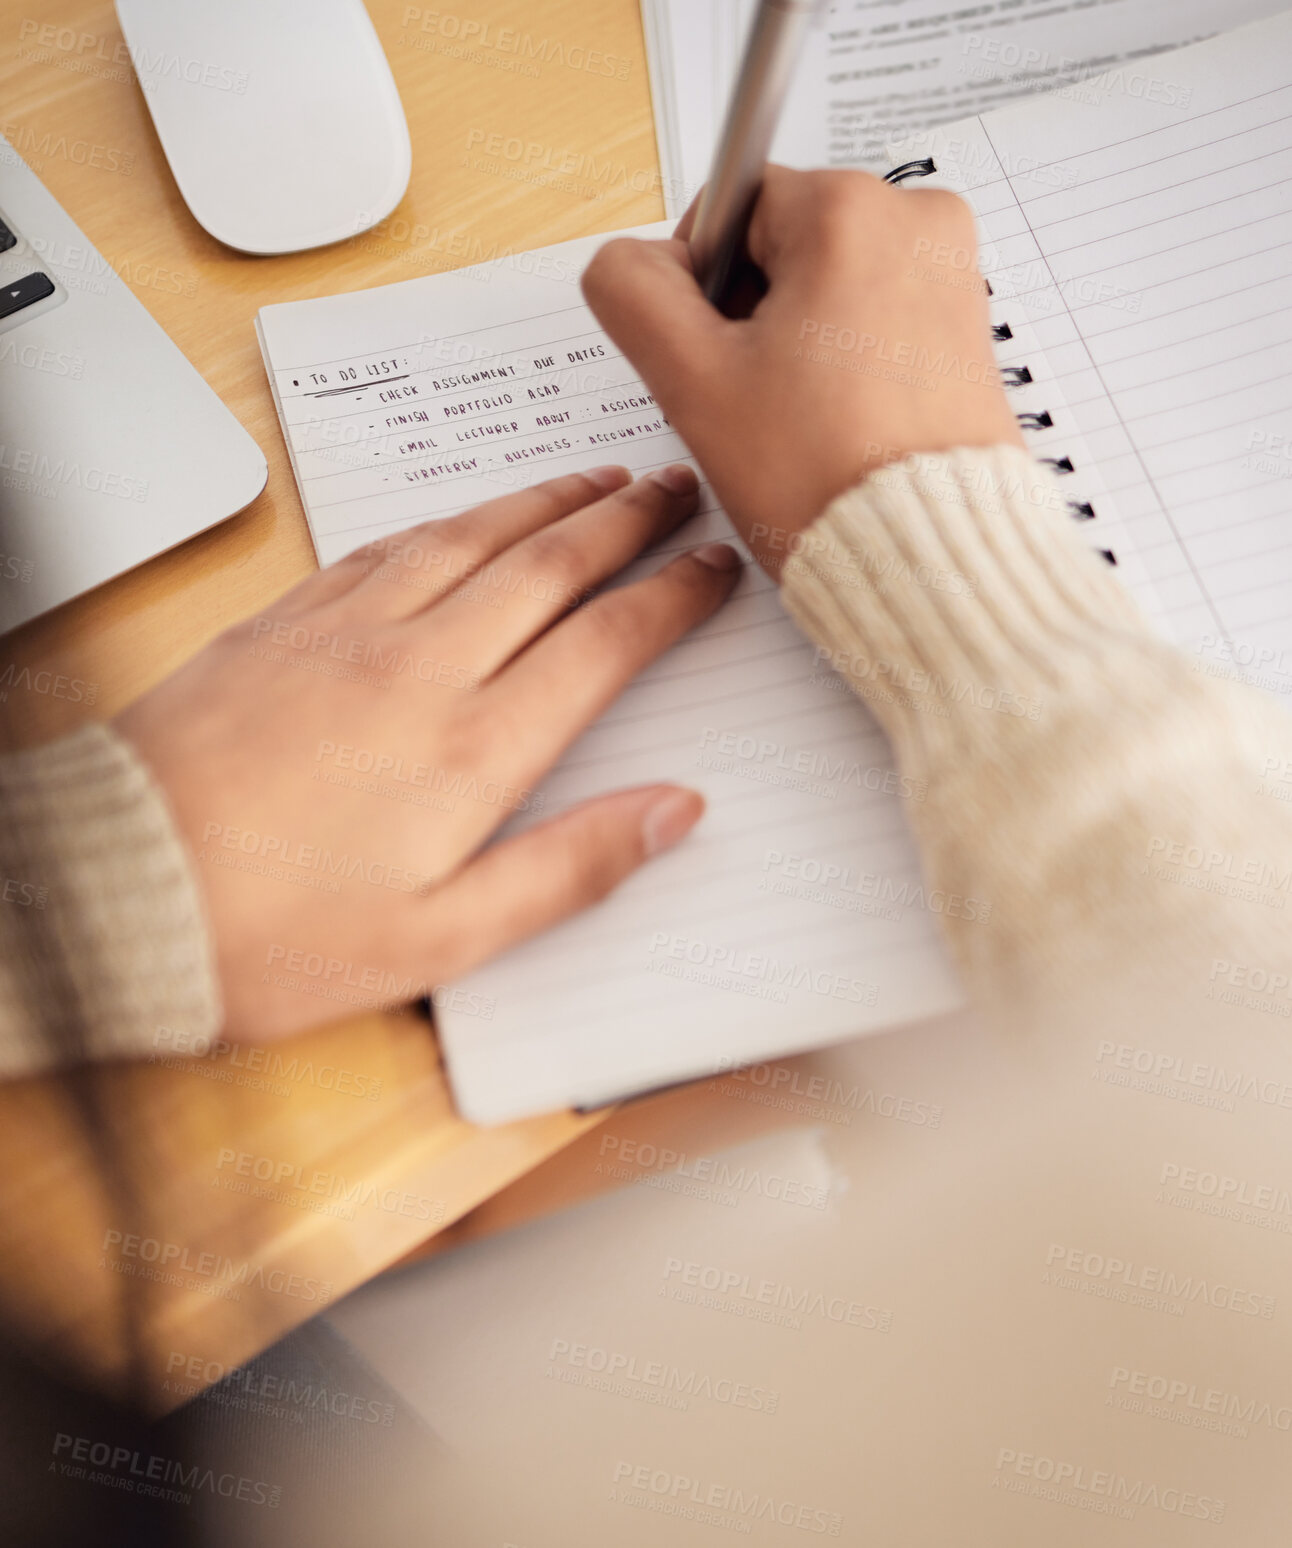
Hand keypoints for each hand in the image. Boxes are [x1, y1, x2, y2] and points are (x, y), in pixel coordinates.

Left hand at [115, 467, 738, 1039]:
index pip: (605, 643)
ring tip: (597, 477)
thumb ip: (571, 868)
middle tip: (677, 488)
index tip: (716, 566)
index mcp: (475, 747)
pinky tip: (464, 517)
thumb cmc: (277, 935)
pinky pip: (384, 546)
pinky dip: (445, 521)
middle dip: (626, 521)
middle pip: (549, 568)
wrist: (120, 890)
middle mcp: (421, 667)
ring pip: (471, 539)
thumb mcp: (443, 939)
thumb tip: (675, 810)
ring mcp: (347, 634)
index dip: (673, 597)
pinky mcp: (286, 624)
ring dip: (544, 502)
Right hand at [582, 166, 1021, 574]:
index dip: (703, 291)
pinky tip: (844, 424)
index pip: (729, 210)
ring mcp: (955, 275)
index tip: (726, 361)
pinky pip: (876, 322)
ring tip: (809, 422)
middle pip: (783, 247)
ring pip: (826, 289)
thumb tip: (631, 262)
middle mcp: (919, 222)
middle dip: (755, 319)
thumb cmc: (823, 480)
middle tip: (765, 404)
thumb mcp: (692, 381)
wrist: (928, 560)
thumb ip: (632, 293)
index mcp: (850, 209)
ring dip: (797, 345)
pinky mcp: (968, 329)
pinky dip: (846, 365)